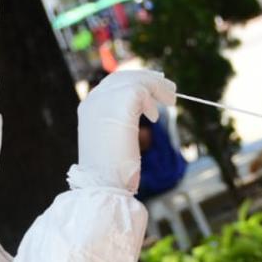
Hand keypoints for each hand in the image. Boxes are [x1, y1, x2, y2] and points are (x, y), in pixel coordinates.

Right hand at [75, 70, 176, 191]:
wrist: (104, 184)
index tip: (155, 84)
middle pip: (124, 78)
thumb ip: (120, 121)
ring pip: (136, 81)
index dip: (136, 80)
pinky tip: (154, 117)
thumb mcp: (112, 140)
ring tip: (172, 99)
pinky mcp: (120, 105)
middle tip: (170, 88)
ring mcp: (105, 101)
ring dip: (157, 87)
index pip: (113, 83)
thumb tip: (143, 107)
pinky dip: (152, 100)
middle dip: (149, 79)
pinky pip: (142, 91)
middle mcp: (94, 100)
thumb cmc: (112, 170)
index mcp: (89, 107)